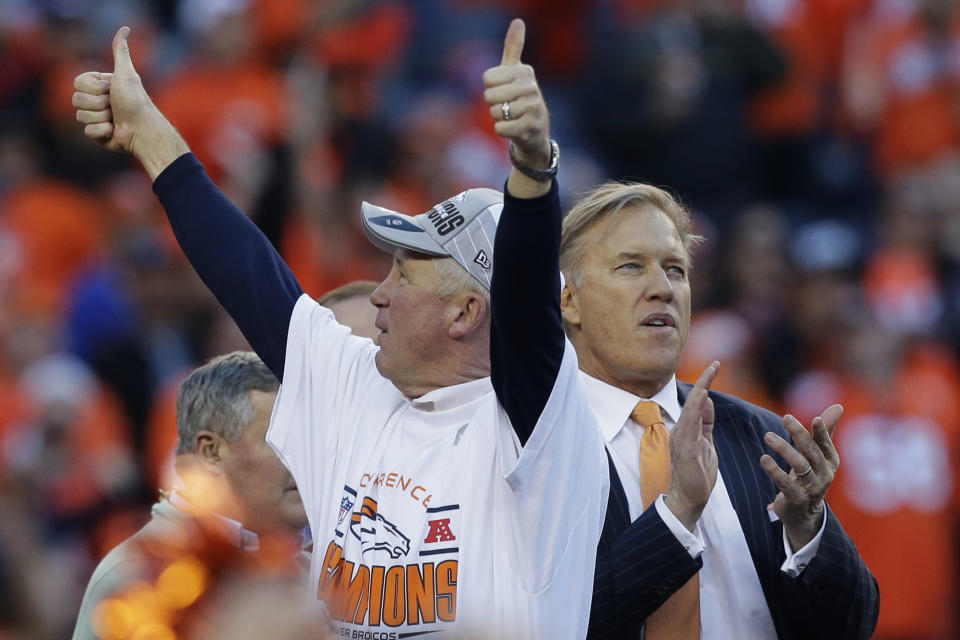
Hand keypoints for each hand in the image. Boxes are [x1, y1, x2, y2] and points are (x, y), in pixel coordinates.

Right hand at [73, 27, 187, 179]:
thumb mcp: (126, 73)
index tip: (111, 90)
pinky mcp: (97, 134)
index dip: (94, 88)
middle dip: (99, 104)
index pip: (77, 83)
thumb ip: (121, 52)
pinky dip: (102, 131)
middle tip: (115, 106)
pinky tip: (114, 130)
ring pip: (80, 116)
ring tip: (116, 119)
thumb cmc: (135, 100)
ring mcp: (95, 117)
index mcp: (99, 85)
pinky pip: (87, 131)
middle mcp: (96, 100)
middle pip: (76, 99)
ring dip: (101, 118)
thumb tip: (125, 28)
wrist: (142, 129)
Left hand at [482, 19, 551, 196]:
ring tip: (513, 117)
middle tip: (507, 106)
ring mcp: (533, 108)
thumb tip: (518, 20)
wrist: (536, 131)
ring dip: (499, 118)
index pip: (487, 78)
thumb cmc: (520, 97)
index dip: (491, 88)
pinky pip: (500, 128)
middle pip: (489, 96)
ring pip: (495, 113)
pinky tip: (514, 128)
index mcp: (525, 71)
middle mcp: (531, 87)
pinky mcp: (530, 127)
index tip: (504, 90)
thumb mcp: (516, 72)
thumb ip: (513, 47)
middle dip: (493, 105)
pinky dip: (502, 130)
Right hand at [664, 361, 719, 530]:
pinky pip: (691, 426)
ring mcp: (682, 440)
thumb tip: (707, 400)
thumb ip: (705, 422)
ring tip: (710, 373)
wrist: (689, 499)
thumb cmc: (696, 474)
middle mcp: (681, 431)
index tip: (715, 366)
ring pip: (691, 409)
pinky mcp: (687, 450)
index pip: (696, 402)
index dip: (705, 384)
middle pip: (693, 401)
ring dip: (700, 391)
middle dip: (704, 380)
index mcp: (687, 429)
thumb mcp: (705, 442)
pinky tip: (703, 398)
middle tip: (715, 363)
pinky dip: (695, 410)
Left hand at [760, 404, 842, 550]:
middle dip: (799, 434)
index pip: (825, 444)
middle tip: (786, 417)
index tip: (815, 418)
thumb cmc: (811, 475)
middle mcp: (823, 474)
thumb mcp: (819, 454)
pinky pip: (785, 484)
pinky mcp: (796, 499)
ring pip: (799, 466)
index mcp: (830, 462)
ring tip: (768, 435)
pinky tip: (764, 458)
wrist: (804, 513)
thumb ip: (825, 431)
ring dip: (784, 449)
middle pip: (812, 452)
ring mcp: (811, 488)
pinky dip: (774, 471)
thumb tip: (839, 406)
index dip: (822, 432)